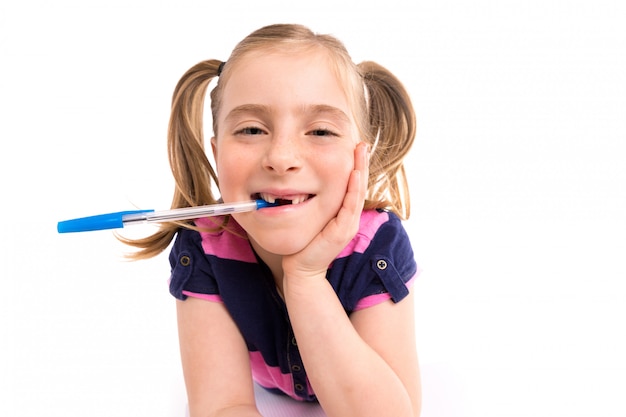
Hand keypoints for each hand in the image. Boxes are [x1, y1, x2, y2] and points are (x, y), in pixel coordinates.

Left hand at [282, 141, 369, 279]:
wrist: (301, 269)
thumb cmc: (304, 243)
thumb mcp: (312, 218)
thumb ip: (314, 203)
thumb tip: (303, 184)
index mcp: (344, 214)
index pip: (353, 185)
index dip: (356, 166)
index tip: (355, 148)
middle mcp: (350, 218)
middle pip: (359, 185)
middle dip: (361, 163)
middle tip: (362, 144)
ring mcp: (349, 224)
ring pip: (358, 192)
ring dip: (360, 170)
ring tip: (361, 153)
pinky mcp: (342, 231)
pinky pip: (350, 206)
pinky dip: (353, 188)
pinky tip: (354, 174)